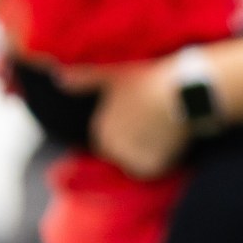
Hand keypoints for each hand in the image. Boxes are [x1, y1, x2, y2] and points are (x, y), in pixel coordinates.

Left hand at [90, 58, 188, 178]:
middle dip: (138, 139)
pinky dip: (163, 158)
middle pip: (124, 151)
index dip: (130, 124)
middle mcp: (112, 147)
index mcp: (102, 129)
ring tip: (166, 127)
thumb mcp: (115, 75)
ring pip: (140, 160)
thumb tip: (58, 77)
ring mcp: (132, 158)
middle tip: (157, 119)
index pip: (111, 137)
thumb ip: (84, 79)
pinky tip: (172, 139)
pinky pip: (155, 167)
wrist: (184, 90)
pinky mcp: (152, 166)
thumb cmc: (149, 79)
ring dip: (151, 149)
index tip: (144, 110)